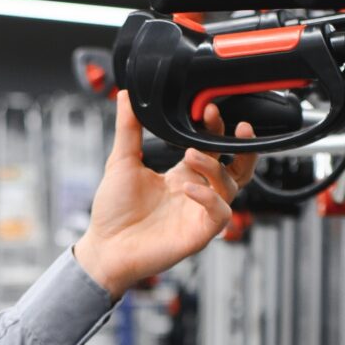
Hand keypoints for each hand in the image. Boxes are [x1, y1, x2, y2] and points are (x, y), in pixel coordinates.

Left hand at [71, 93, 257, 297]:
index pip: (212, 147)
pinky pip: (220, 213)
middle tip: (234, 125)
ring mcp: (199, 213)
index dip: (216, 128)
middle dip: (240, 144)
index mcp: (182, 175)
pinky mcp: (199, 233)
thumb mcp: (121, 162)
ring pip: (231, 186)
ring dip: (215, 167)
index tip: (208, 109)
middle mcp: (196, 192)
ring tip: (191, 156)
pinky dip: (208, 198)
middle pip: (237, 167)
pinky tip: (188, 188)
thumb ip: (128, 128)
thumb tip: (126, 95)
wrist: (104, 248)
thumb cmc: (113, 212)